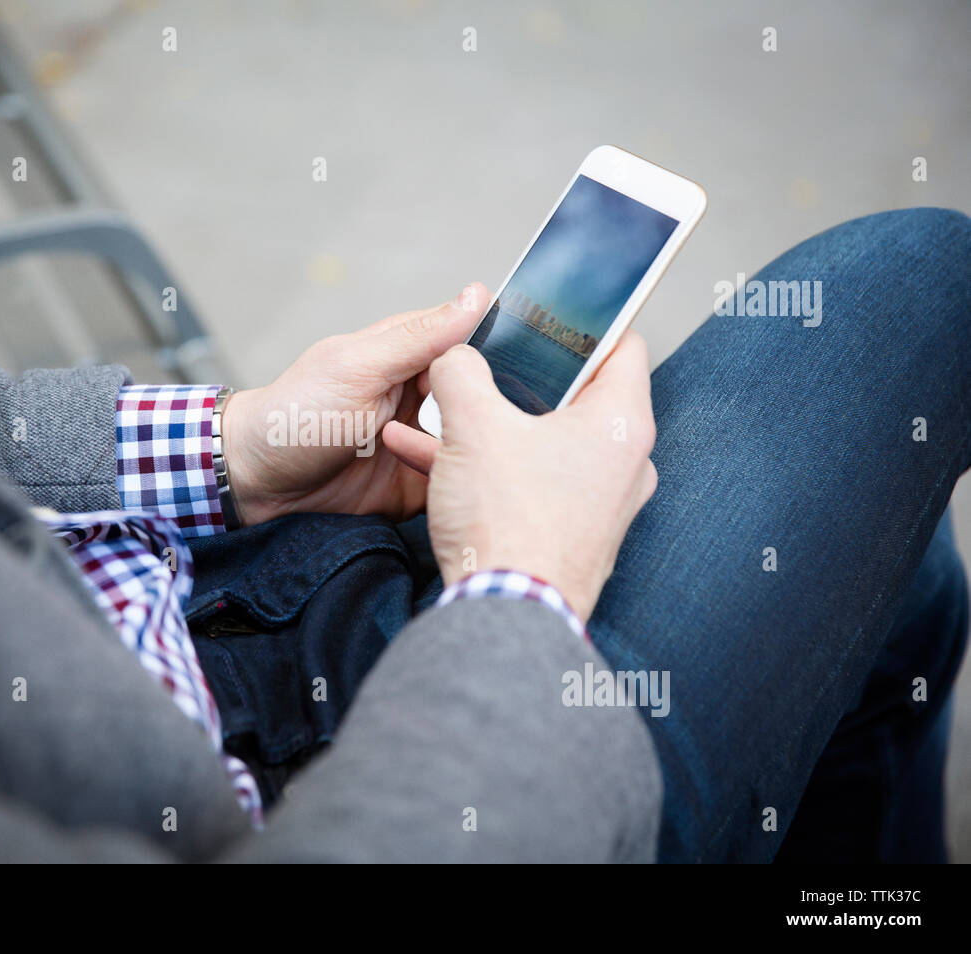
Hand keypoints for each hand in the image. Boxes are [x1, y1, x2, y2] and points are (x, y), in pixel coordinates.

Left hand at [220, 283, 489, 524]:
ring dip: (478, 450)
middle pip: (481, 396)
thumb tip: (477, 294)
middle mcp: (422, 395)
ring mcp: (421, 441)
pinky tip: (469, 488)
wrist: (257, 483)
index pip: (473, 344)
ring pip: (475, 440)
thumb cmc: (296, 415)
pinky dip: (462, 485)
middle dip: (493, 409)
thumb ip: (419, 337)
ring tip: (473, 458)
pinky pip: (455, 483)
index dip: (497, 357)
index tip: (517, 372)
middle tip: (495, 425)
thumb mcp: (359, 368)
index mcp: (410, 355)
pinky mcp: (417, 483)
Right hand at [382, 331, 657, 620]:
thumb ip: (459, 372)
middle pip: (574, 394)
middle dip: (516, 377)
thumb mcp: (472, 426)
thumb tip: (453, 354)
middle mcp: (622, 462)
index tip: (543, 314)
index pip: (621, 344)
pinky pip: (528, 481)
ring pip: (541, 440)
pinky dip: (487, 465)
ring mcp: (599, 502)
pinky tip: (426, 457)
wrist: (503, 616)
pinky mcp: (569, 533)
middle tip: (481, 363)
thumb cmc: (507, 523)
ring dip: (487, 424)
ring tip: (435, 411)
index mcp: (620, 423)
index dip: (580, 322)